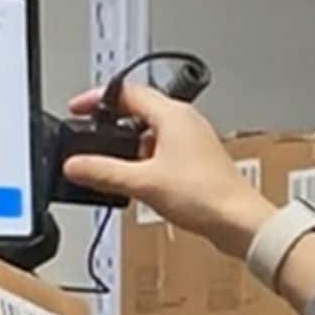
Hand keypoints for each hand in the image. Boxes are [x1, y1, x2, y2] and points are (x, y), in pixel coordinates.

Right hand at [62, 85, 275, 256]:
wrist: (238, 222)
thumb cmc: (206, 195)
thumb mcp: (142, 182)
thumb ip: (103, 172)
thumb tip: (75, 165)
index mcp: (174, 115)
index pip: (128, 92)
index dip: (98, 99)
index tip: (78, 109)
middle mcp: (186, 122)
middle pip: (139, 111)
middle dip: (112, 125)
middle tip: (90, 139)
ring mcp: (194, 141)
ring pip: (151, 133)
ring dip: (128, 147)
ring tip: (112, 167)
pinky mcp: (198, 161)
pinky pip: (163, 152)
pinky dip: (144, 161)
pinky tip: (138, 181)